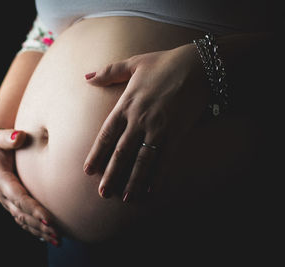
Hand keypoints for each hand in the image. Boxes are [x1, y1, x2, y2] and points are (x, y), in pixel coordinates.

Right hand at [0, 128, 60, 245]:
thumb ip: (8, 137)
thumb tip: (19, 137)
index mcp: (1, 180)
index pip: (19, 197)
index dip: (33, 208)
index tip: (48, 218)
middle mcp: (4, 195)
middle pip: (22, 214)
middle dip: (39, 225)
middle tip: (57, 234)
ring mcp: (8, 202)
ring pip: (24, 221)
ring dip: (40, 232)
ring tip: (58, 240)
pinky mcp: (13, 205)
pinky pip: (24, 221)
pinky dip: (36, 230)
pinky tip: (49, 237)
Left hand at [83, 43, 209, 201]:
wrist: (198, 65)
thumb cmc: (164, 63)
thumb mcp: (133, 64)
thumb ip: (108, 72)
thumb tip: (86, 77)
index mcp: (126, 105)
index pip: (106, 135)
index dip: (96, 154)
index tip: (88, 171)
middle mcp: (139, 120)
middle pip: (121, 152)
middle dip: (112, 174)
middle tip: (103, 193)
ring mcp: (158, 129)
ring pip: (142, 160)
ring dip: (133, 181)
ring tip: (125, 198)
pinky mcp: (177, 134)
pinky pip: (165, 159)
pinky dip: (158, 177)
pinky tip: (151, 190)